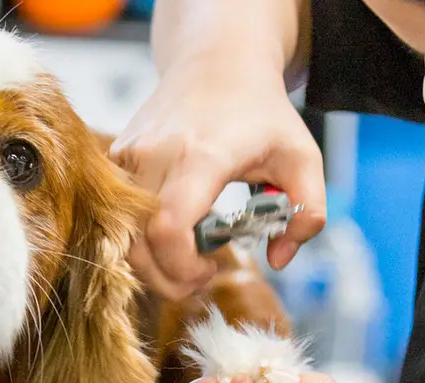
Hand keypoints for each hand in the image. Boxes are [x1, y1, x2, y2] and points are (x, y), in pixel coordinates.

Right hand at [110, 53, 325, 299]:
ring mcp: (130, 155)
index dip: (183, 267)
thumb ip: (308, 213)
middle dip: (167, 278)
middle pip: (139, 242)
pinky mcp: (115, 159)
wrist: (216, 61)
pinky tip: (170, 234)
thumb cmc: (261, 111)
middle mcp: (156, 154)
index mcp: (203, 155)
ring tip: (185, 259)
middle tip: (198, 278)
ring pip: (120, 234)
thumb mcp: (304, 157)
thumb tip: (280, 260)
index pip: (169, 228)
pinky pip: (115, 215)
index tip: (211, 270)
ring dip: (149, 263)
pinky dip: (137, 239)